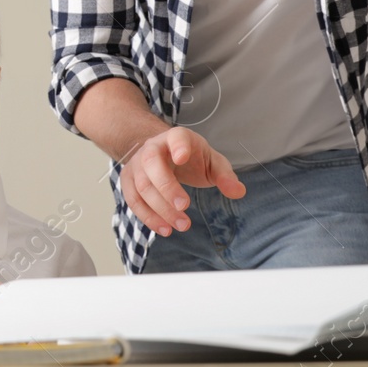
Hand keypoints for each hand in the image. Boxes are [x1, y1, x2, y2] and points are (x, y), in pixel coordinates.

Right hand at [119, 126, 244, 236]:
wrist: (162, 154)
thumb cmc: (191, 158)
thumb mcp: (212, 161)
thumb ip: (225, 175)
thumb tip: (238, 192)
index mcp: (176, 138)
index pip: (176, 137)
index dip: (178, 146)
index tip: (182, 157)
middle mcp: (152, 147)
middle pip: (152, 163)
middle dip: (167, 187)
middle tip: (185, 207)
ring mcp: (137, 163)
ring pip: (142, 186)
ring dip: (161, 208)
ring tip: (182, 225)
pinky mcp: (129, 181)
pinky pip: (133, 200)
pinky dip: (148, 217)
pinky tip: (165, 229)